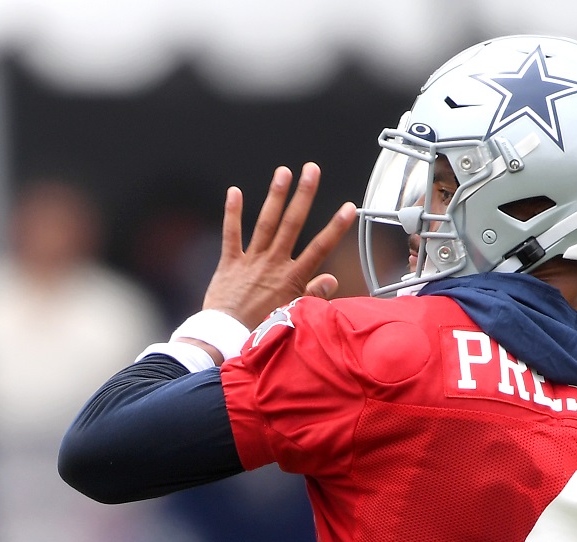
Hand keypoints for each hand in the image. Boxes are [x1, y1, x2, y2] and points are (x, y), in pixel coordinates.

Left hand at [201, 163, 356, 330]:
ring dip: (275, 196)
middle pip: (292, 224)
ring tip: (283, 172)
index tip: (349, 207)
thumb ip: (312, 295)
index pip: (319, 248)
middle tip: (312, 170)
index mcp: (292, 278)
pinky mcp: (230, 262)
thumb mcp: (294, 314)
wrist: (227, 335)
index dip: (336, 227)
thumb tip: (331, 280)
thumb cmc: (261, 329)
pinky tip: (235, 192)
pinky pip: (231, 234)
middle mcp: (273, 264)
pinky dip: (232, 213)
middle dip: (304, 195)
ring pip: (266, 223)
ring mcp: (251, 261)